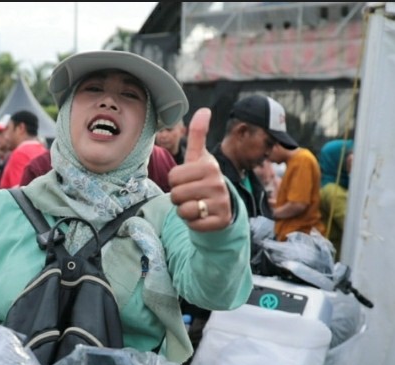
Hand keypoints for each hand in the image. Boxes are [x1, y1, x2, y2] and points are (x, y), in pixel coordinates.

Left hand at [168, 108, 231, 231]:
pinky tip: (202, 216)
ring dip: (184, 210)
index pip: (173, 177)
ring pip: (183, 210)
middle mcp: (218, 183)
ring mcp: (220, 203)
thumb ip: (197, 135)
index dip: (175, 181)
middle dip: (178, 197)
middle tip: (191, 194)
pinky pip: (192, 224)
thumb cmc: (203, 179)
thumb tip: (204, 109)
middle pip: (175, 194)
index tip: (187, 180)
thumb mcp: (198, 158)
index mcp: (209, 166)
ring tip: (196, 204)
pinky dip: (193, 222)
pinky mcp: (219, 221)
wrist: (221, 206)